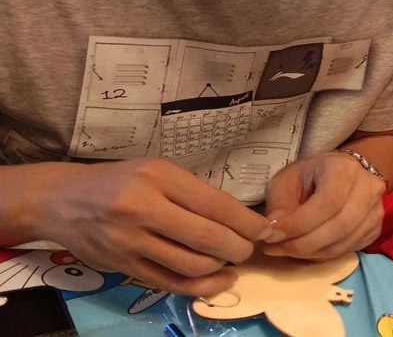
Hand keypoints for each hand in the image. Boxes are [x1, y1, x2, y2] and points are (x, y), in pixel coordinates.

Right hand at [29, 160, 271, 296]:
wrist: (63, 200)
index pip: (216, 205)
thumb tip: (240, 219)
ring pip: (193, 265)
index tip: (265, 230)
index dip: (247, 222)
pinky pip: (171, 283)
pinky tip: (219, 280)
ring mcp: (131, 241)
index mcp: (159, 178)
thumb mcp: (158, 171)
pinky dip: (202, 286)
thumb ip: (193, 193)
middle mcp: (144, 208)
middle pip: (208, 239)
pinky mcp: (124, 267)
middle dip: (240, 248)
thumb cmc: (120, 181)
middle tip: (249, 248)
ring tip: (232, 261)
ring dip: (222, 267)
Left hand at [262, 151, 385, 258]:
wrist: (344, 174)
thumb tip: (274, 232)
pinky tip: (304, 250)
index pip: (328, 201)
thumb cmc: (313, 175)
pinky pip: (348, 250)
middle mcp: (367, 189)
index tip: (272, 235)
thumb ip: (279, 203)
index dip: (300, 223)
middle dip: (302, 243)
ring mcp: (375, 211)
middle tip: (275, 248)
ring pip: (343, 243)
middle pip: (339, 226)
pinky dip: (322, 255)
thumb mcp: (288, 178)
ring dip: (310, 252)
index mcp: (344, 169)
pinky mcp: (375, 230)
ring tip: (285, 250)